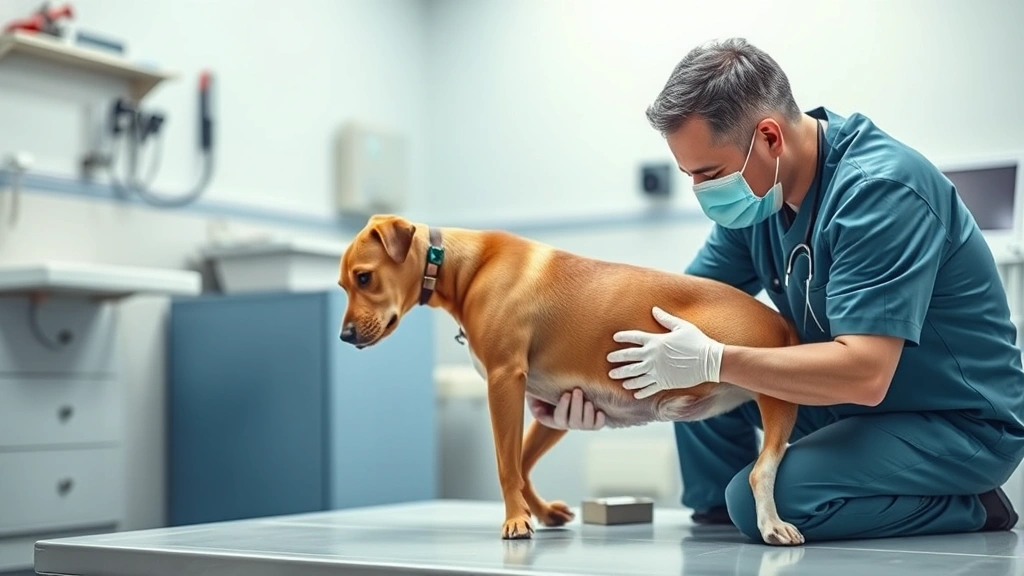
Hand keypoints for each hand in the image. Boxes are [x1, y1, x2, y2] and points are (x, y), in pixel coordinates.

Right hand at [528, 388, 605, 429]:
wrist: (567, 393)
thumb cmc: (549, 392)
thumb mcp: (537, 394)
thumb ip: (532, 395)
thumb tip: (530, 392)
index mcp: (553, 419)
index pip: (558, 417)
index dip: (563, 407)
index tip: (566, 394)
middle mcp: (568, 424)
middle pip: (573, 422)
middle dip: (576, 406)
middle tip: (577, 391)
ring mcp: (581, 424)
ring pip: (585, 424)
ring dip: (587, 413)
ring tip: (588, 401)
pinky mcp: (592, 422)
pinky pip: (597, 426)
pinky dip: (600, 420)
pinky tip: (600, 411)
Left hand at [606, 307, 724, 398]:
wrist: (710, 361)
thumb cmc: (697, 341)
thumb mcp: (682, 326)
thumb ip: (666, 319)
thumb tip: (654, 309)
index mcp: (656, 341)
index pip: (634, 337)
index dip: (623, 336)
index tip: (614, 337)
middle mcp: (652, 356)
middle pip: (629, 358)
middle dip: (617, 359)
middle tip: (608, 360)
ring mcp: (657, 371)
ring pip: (635, 375)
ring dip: (624, 377)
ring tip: (615, 378)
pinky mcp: (664, 382)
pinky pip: (648, 388)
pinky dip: (639, 391)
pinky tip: (633, 393)